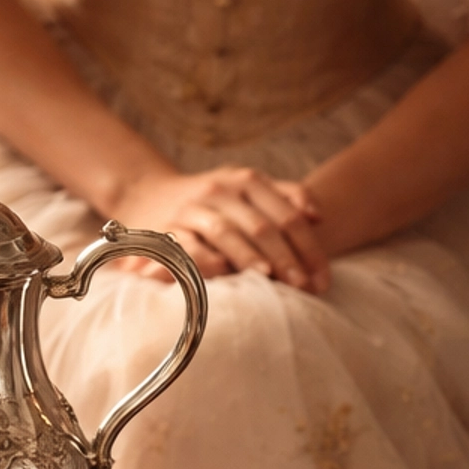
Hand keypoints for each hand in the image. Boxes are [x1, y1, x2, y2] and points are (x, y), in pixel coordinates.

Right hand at [107, 167, 328, 291]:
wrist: (145, 193)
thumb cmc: (211, 201)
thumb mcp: (246, 188)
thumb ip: (285, 196)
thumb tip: (318, 216)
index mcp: (245, 180)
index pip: (287, 215)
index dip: (309, 248)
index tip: (322, 279)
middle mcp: (219, 190)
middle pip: (261, 225)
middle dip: (287, 258)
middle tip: (305, 287)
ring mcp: (192, 208)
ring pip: (226, 232)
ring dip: (250, 257)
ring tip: (270, 278)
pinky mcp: (166, 228)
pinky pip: (190, 245)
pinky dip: (208, 259)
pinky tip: (224, 274)